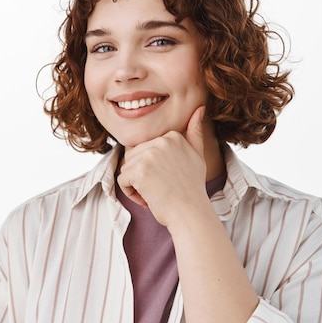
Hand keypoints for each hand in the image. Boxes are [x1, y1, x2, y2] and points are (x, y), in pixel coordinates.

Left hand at [116, 105, 209, 227]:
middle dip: (141, 175)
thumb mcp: (197, 156)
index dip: (151, 167)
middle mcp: (161, 141)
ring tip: (156, 192)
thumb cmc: (192, 188)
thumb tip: (199, 108)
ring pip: (126, 168)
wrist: (191, 214)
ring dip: (136, 185)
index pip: (144, 148)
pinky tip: (148, 198)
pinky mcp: (138, 170)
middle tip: (161, 188)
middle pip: (133, 157)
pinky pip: (122, 180)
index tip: (168, 178)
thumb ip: (194, 132)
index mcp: (172, 136)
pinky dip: (131, 193)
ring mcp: (149, 154)